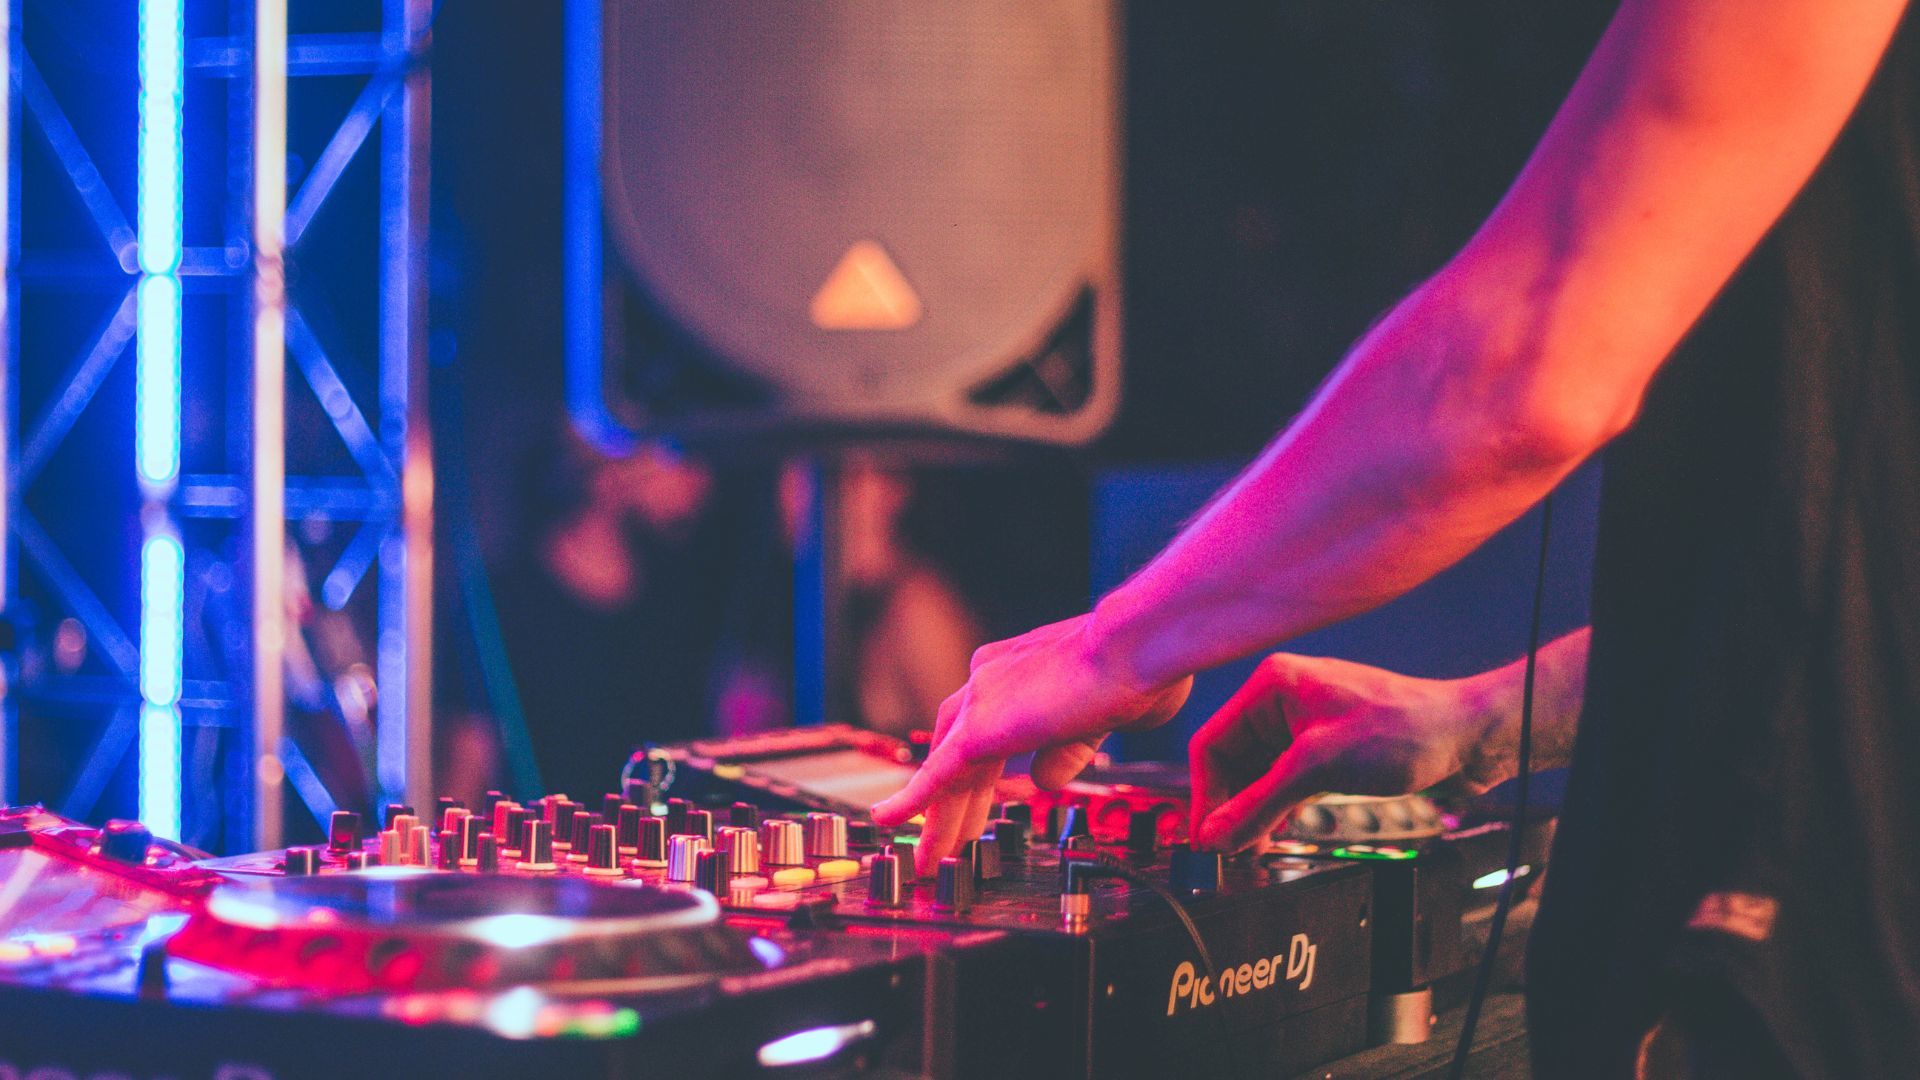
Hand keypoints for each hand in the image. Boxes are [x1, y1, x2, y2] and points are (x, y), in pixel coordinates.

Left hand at [871, 614, 1191, 874]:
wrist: (1139, 644)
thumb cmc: (1140, 668)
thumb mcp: (1099, 720)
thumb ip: (1066, 749)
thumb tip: (1043, 781)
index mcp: (1016, 670)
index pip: (982, 726)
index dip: (974, 768)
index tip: (973, 799)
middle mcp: (990, 678)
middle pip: (957, 750)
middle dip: (953, 800)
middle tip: (947, 841)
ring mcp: (982, 698)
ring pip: (948, 768)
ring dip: (940, 816)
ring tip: (931, 860)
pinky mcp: (981, 726)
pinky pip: (938, 771)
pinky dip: (913, 798)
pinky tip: (889, 822)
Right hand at [1189, 652, 1485, 851]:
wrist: (1469, 737)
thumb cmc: (1405, 730)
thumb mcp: (1318, 768)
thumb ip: (1259, 804)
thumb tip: (1214, 836)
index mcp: (1271, 685)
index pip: (1212, 743)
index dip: (1205, 795)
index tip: (1206, 838)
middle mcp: (1282, 701)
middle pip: (1232, 762)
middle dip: (1230, 807)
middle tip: (1229, 851)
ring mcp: (1304, 726)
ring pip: (1258, 776)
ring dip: (1254, 813)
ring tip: (1252, 850)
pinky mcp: (1325, 750)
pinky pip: (1284, 782)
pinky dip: (1278, 809)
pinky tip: (1277, 834)